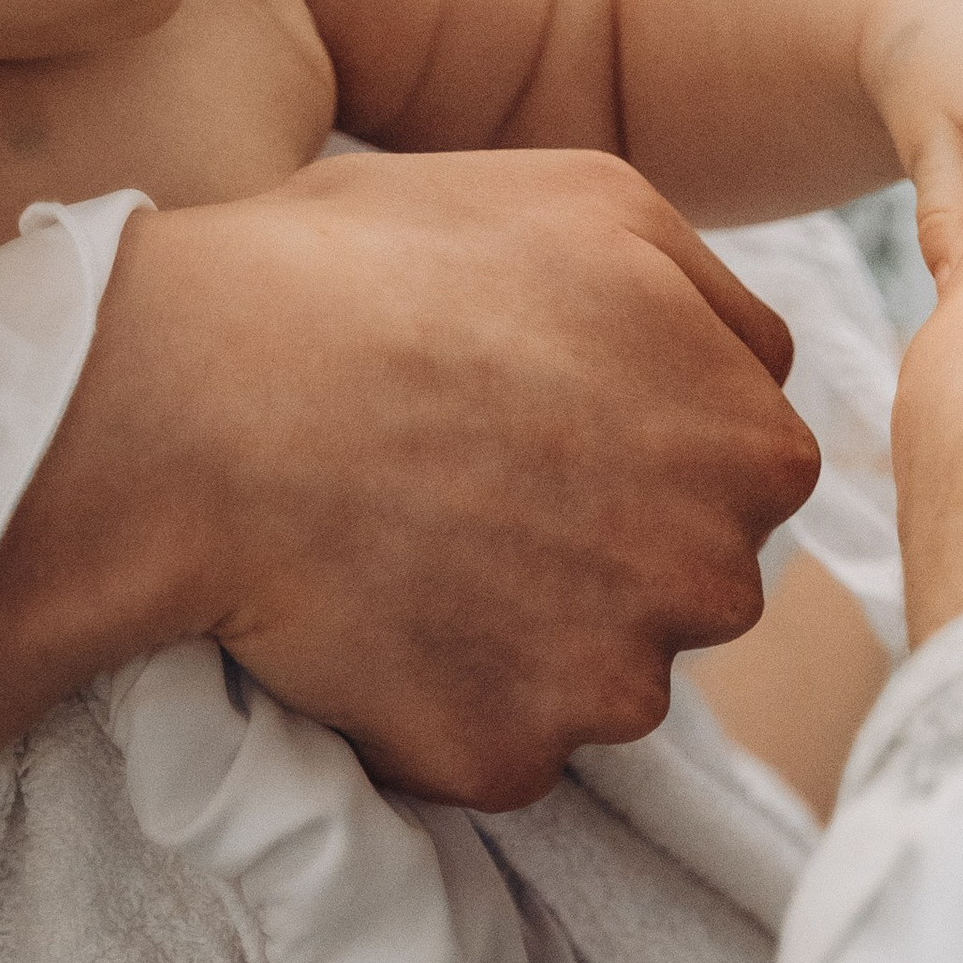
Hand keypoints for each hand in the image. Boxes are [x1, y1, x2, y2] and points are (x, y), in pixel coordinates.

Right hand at [0, 150, 821, 815]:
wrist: (198, 399)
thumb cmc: (383, 273)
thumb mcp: (596, 204)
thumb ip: (720, 302)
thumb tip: (764, 379)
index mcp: (755, 450)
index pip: (749, 475)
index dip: (652, 445)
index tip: (551, 419)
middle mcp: (715, 583)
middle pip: (688, 585)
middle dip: (609, 549)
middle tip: (477, 485)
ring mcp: (613, 685)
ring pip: (601, 675)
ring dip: (532, 632)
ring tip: (414, 544)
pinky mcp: (508, 759)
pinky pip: (501, 744)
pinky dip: (446, 701)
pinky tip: (376, 619)